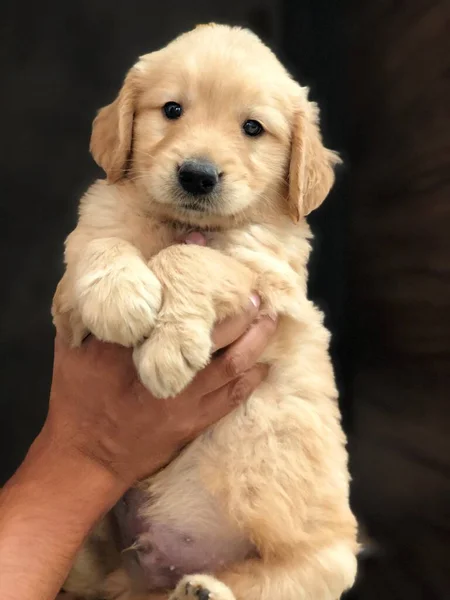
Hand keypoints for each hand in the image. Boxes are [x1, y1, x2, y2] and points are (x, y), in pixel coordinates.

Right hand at [43, 300, 275, 487]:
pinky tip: (264, 365)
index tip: (214, 262)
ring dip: (255, 340)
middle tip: (256, 293)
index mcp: (133, 347)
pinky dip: (251, 379)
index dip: (198, 283)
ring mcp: (184, 399)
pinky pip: (232, 398)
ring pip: (232, 365)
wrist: (87, 456)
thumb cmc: (76, 398)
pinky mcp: (193, 423)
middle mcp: (165, 369)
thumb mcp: (72, 349)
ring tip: (268, 320)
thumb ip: (87, 314)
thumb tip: (112, 281)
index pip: (173, 306)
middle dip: (241, 311)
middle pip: (216, 334)